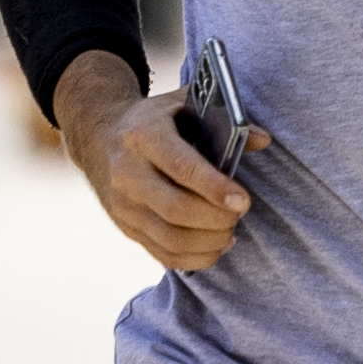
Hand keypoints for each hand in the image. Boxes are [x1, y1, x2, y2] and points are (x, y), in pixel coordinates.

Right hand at [73, 77, 250, 270]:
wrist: (99, 138)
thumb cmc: (154, 121)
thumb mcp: (182, 105)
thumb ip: (223, 117)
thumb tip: (262, 139)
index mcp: (144, 135)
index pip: (181, 167)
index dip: (214, 188)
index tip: (243, 201)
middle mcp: (128, 172)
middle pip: (176, 209)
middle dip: (216, 219)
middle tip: (239, 214)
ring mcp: (123, 205)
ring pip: (170, 238)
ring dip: (209, 242)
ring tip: (229, 232)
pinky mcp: (126, 227)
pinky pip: (163, 254)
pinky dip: (195, 258)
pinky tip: (214, 246)